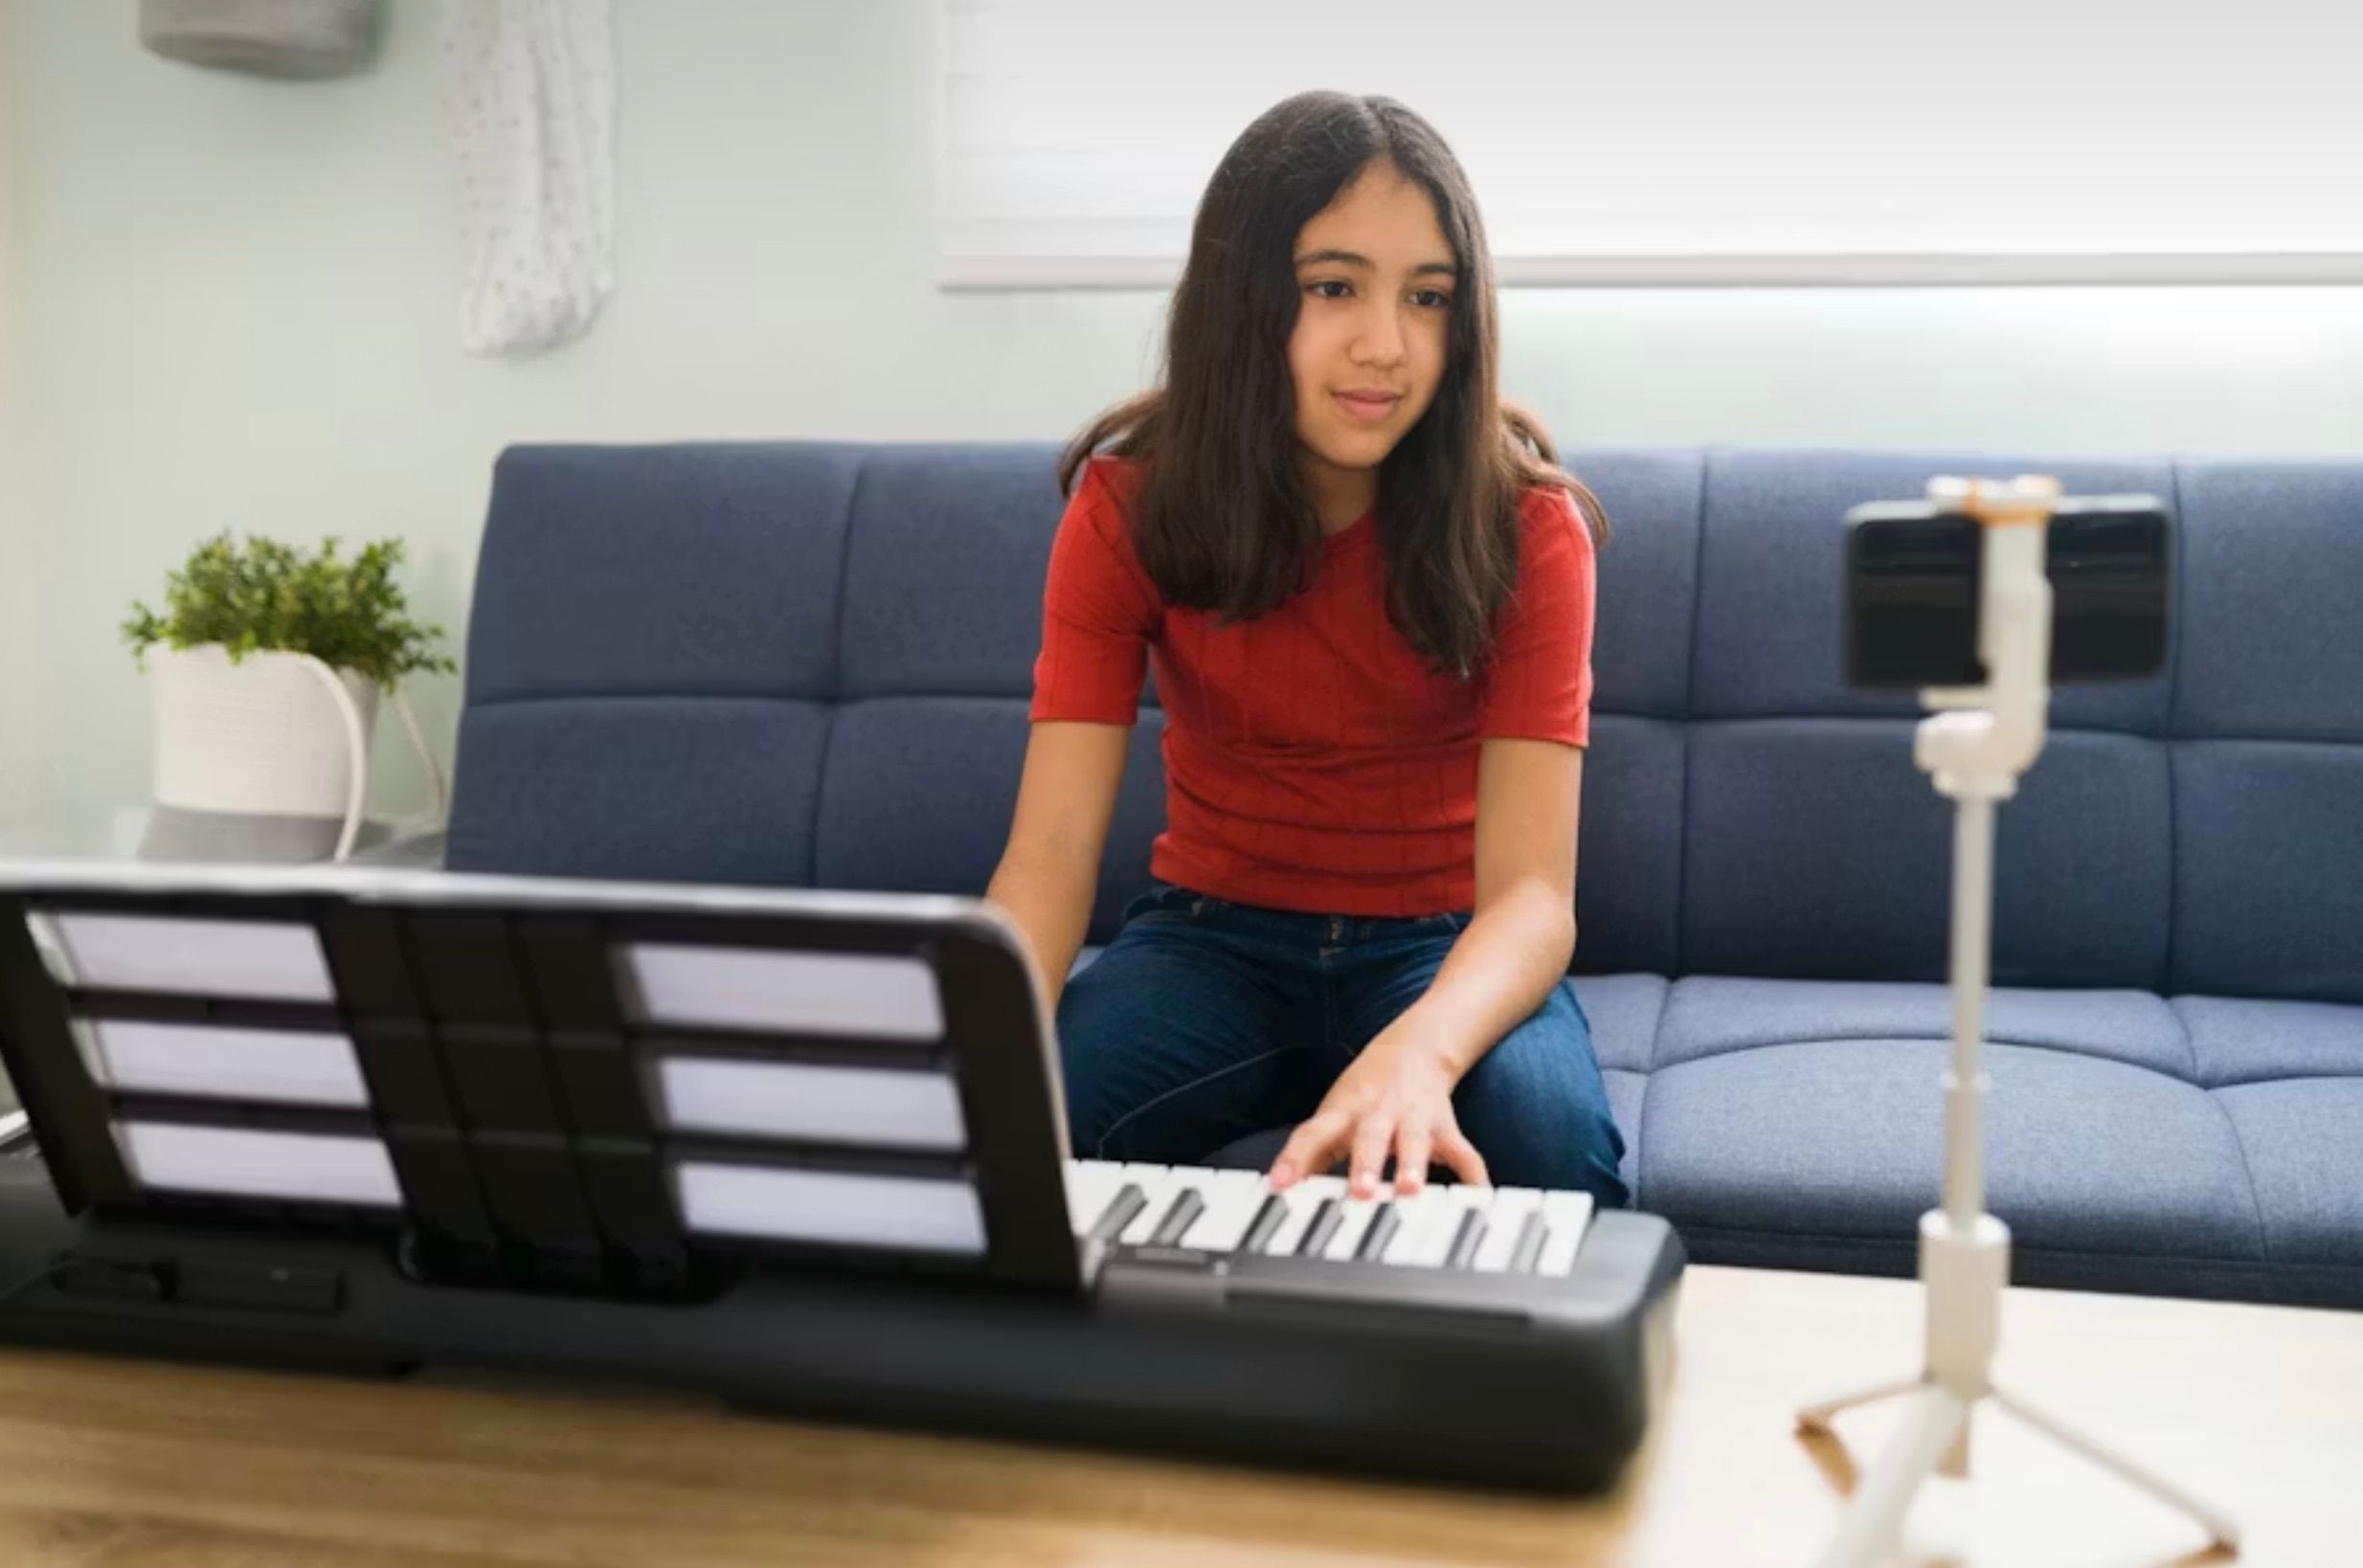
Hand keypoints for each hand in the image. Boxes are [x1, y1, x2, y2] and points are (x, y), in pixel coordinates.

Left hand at [1268, 1029, 1488, 1198]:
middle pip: (1370, 1137)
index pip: (1313, 1133)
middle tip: (1361, 1192)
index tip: (1280, 1185)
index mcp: (1345, 1111)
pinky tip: (1479, 1199)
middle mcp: (1379, 1113)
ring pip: (1416, 1142)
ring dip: (1413, 1166)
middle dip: (1366, 1165)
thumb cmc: (1364, 1092)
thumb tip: (1279, 1188)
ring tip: (1410, 1191)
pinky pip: (1464, 1154)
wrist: (1413, 1049)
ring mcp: (1415, 1120)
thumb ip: (1309, 1152)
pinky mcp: (1446, 1128)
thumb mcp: (1332, 1115)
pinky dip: (1473, 1177)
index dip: (1294, 1158)